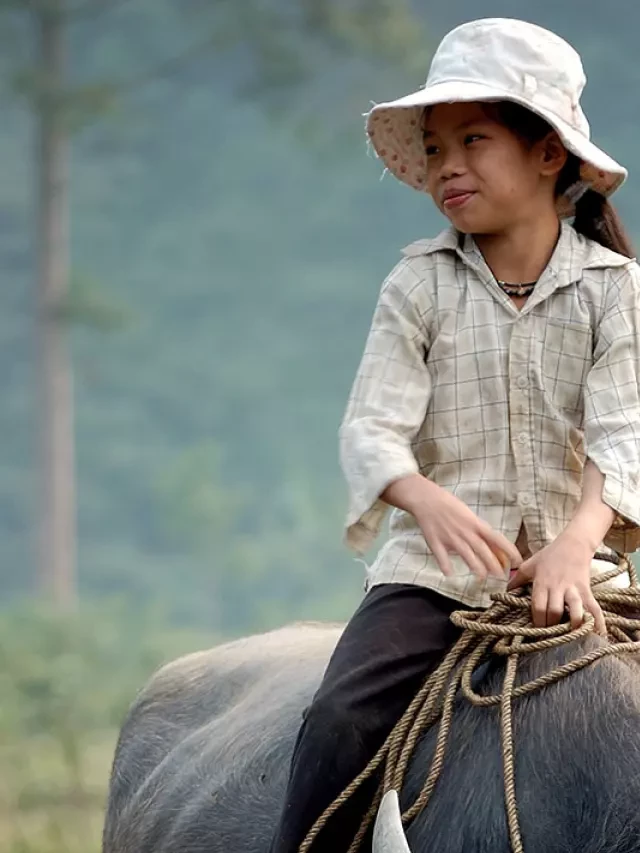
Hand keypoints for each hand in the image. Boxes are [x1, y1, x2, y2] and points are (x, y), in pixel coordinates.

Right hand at [384, 476, 522, 578]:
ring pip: (467, 555)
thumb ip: (479, 532)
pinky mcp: (435, 542)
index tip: (518, 561)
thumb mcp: (469, 516)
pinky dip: (446, 566)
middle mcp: (465, 532)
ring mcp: (450, 538)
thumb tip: (494, 547)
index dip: (509, 551)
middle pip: (484, 551)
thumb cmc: (449, 505)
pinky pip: (442, 557)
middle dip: (494, 565)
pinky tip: (450, 574)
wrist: (427, 498)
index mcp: (475, 523)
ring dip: (476, 568)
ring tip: (482, 577)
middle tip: (501, 576)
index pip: (497, 539)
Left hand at [507, 531, 605, 634]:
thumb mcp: (529, 565)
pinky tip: (599, 635)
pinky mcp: (587, 590)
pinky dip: (597, 622)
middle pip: (555, 612)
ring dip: (574, 626)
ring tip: (572, 639)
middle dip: (552, 627)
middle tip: (551, 639)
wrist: (574, 544)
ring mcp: (574, 589)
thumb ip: (517, 580)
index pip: (538, 606)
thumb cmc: (550, 555)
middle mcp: (558, 587)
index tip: (535, 632)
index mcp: (542, 582)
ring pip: (575, 610)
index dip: (537, 621)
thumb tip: (504, 592)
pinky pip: (594, 608)